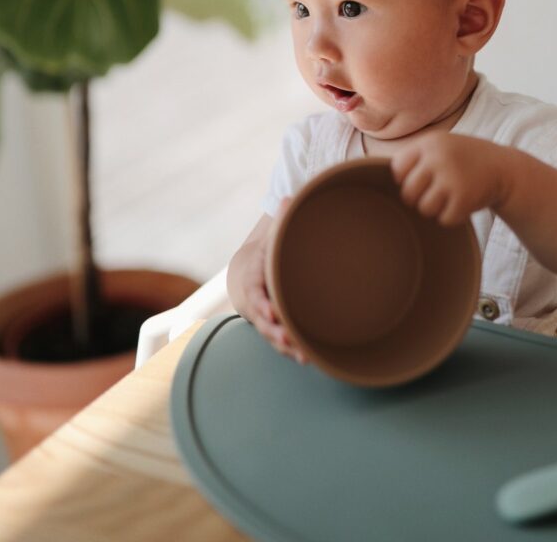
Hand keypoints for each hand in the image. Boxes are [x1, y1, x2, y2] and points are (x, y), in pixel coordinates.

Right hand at [228, 198, 306, 363]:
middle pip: (263, 321)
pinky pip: (281, 341)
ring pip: (272, 335)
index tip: (271, 311)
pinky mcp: (274, 327)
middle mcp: (256, 302)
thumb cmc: (264, 256)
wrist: (247, 274)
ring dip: (286, 346)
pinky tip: (309, 358)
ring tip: (304, 355)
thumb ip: (280, 222)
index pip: (255, 293)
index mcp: (253, 279)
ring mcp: (264, 317)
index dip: (261, 304)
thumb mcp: (270, 238)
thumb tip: (287, 198)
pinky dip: (292, 350)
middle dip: (275, 331)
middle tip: (289, 338)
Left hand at [391, 131, 507, 224]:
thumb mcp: (440, 146)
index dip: (406, 179)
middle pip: (408, 192)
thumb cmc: (464, 160)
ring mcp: (451, 178)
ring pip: (424, 208)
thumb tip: (372, 176)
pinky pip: (444, 219)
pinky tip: (463, 204)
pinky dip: (452, 217)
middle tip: (436, 193)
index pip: (397, 169)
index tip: (421, 180)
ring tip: (450, 196)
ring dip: (436, 208)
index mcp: (428, 143)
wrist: (505, 168)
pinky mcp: (465, 198)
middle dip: (419, 198)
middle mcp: (438, 158)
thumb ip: (414, 157)